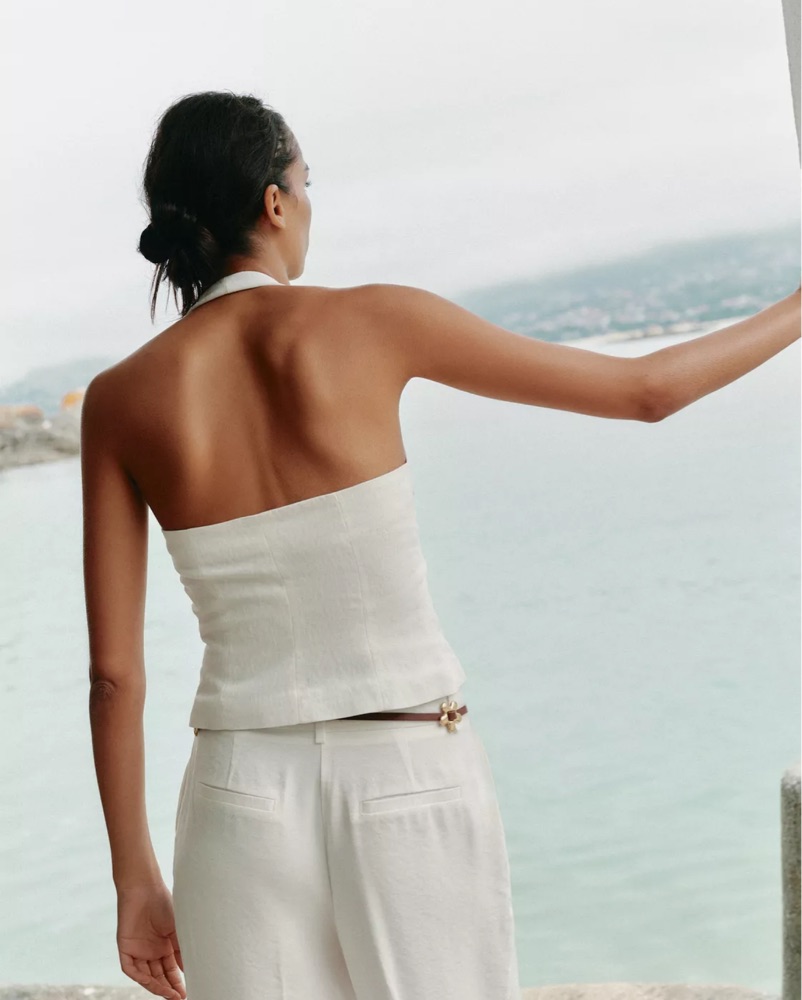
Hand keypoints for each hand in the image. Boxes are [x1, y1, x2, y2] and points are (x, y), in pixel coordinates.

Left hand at [116, 881, 186, 998]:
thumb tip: (188, 970)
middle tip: (179, 997)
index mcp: (164, 946)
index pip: (171, 969)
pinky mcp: (125, 948)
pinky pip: (131, 969)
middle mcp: (151, 951)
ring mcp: (138, 951)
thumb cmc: (163, 903)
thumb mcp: (177, 928)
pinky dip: (141, 977)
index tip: (186, 992)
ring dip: (157, 986)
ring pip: (146, 976)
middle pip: (159, 976)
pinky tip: (153, 983)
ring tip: (170, 994)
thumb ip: (181, 949)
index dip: (177, 982)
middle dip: (169, 988)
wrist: (145, 888)